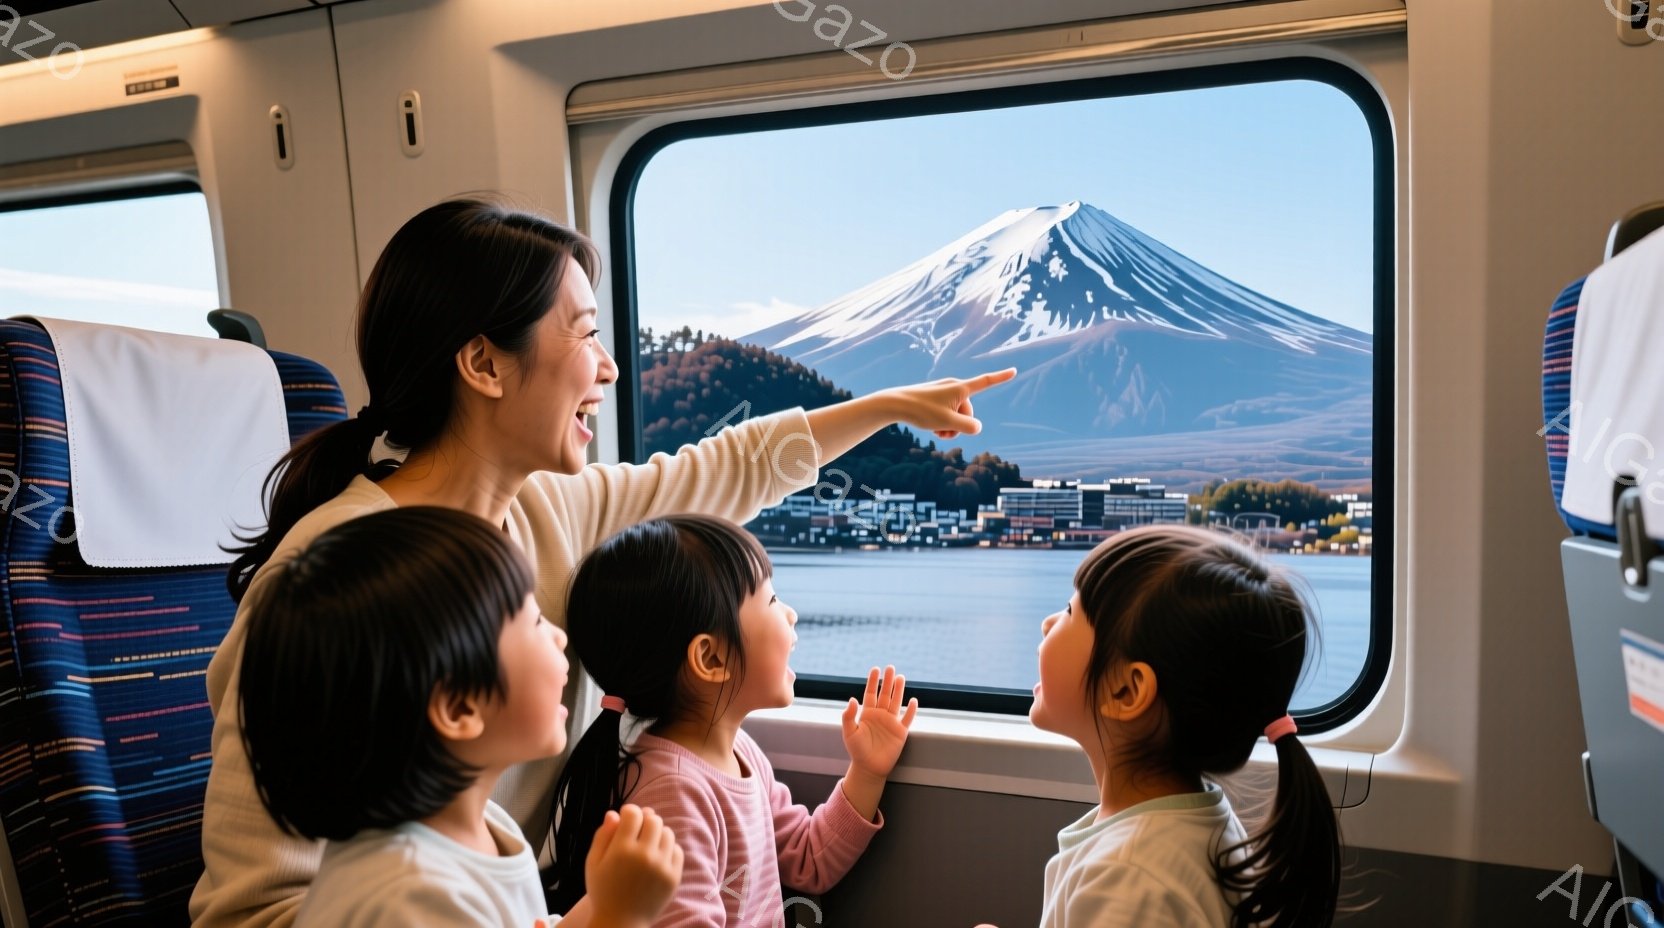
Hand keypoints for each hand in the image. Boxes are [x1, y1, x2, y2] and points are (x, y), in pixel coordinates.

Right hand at [584, 804, 682, 927]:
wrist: (621, 922)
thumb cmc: (603, 891)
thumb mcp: (593, 863)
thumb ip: (603, 836)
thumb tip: (614, 813)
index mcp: (622, 850)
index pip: (633, 814)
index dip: (629, 812)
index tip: (626, 819)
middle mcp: (645, 855)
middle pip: (653, 820)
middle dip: (644, 820)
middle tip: (637, 830)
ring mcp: (662, 866)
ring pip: (667, 833)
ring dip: (657, 833)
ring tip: (647, 844)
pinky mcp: (674, 877)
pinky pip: (677, 850)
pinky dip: (668, 849)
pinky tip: (657, 856)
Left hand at [841, 665, 919, 779]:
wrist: (869, 767)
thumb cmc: (857, 750)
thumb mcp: (849, 732)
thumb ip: (849, 716)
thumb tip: (852, 699)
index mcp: (867, 714)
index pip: (870, 693)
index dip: (873, 681)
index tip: (875, 669)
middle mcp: (880, 715)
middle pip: (885, 694)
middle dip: (887, 681)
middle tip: (891, 667)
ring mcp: (891, 723)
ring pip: (896, 702)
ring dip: (899, 690)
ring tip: (901, 677)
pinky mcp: (900, 732)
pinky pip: (908, 719)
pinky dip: (911, 710)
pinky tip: (914, 700)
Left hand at [879, 369, 1016, 439]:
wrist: (895, 404)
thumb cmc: (921, 411)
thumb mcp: (948, 423)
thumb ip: (968, 427)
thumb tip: (977, 427)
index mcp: (960, 388)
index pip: (986, 382)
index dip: (1001, 377)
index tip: (1014, 370)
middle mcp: (954, 387)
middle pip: (968, 412)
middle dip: (960, 425)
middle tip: (942, 430)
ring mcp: (944, 393)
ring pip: (957, 415)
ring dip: (950, 427)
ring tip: (936, 431)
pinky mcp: (935, 398)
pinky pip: (947, 414)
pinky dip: (942, 423)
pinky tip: (931, 428)